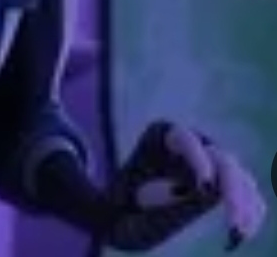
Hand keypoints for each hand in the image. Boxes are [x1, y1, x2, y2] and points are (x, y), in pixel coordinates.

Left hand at [105, 122, 266, 250]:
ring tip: (238, 231)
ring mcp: (210, 162)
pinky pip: (246, 192)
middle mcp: (190, 145)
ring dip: (244, 203)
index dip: (196, 157)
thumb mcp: (119, 204)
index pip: (183, 138)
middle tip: (233, 221)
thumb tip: (195, 196)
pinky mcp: (225, 183)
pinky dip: (251, 210)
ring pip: (238, 176)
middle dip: (230, 188)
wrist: (128, 212)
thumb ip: (147, 200)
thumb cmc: (119, 205)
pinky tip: (244, 232)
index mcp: (160, 137)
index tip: (203, 186)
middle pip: (219, 158)